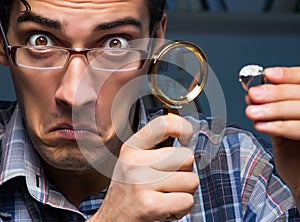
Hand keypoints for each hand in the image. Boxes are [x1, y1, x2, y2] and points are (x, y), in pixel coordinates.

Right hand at [89, 115, 198, 221]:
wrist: (113, 221)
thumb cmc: (130, 191)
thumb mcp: (135, 161)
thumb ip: (156, 148)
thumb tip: (186, 136)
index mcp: (132, 147)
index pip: (165, 124)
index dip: (184, 129)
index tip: (185, 140)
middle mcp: (134, 162)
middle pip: (186, 156)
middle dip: (185, 172)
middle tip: (168, 182)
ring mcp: (140, 183)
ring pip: (191, 180)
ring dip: (184, 192)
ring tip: (165, 195)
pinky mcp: (149, 205)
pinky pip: (187, 201)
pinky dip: (181, 208)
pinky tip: (165, 208)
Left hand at [245, 67, 299, 209]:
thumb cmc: (293, 152)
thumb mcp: (280, 125)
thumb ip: (270, 109)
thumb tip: (251, 93)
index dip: (288, 75)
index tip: (267, 74)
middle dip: (276, 93)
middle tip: (254, 94)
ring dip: (274, 109)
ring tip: (252, 111)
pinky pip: (299, 130)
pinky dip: (279, 126)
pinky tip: (261, 124)